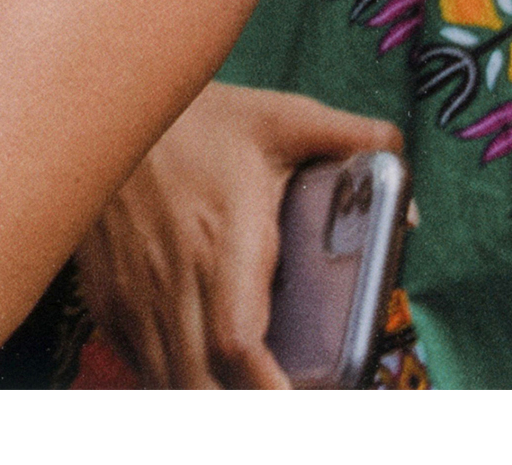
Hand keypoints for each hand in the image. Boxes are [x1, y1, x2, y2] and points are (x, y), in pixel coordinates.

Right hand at [71, 83, 404, 386]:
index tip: (301, 402)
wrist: (102, 103)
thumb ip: (353, 141)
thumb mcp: (282, 118)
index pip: (238, 342)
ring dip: (209, 397)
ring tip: (251, 392)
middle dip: (245, 408)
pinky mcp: (107, 298)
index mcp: (224, 238)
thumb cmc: (197, 115)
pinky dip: (172, 381)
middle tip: (287, 402)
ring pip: (168, 381)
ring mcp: (134, 292)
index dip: (268, 390)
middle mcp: (174, 276)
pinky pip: (139, 364)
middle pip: (202, 382)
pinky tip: (203, 376)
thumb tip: (409, 185)